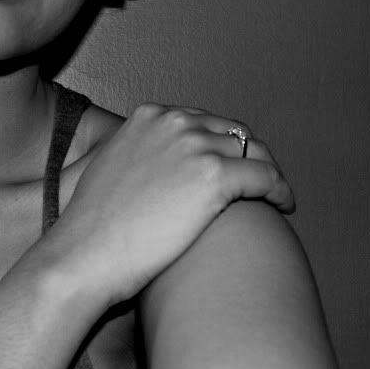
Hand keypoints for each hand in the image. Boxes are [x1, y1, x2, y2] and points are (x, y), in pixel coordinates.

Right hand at [51, 104, 293, 305]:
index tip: (232, 165)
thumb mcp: (109, 167)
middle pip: (233, 132)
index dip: (223, 144)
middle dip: (248, 156)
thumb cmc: (93, 225)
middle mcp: (173, 121)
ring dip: (267, 173)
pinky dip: (280, 191)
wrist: (86, 253)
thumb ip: (139, 153)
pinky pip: (266, 177)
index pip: (204, 121)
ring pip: (254, 152)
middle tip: (260, 183)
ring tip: (274, 196)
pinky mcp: (214, 175)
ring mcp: (195, 145)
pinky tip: (283, 207)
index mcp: (149, 115)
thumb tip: (160, 167)